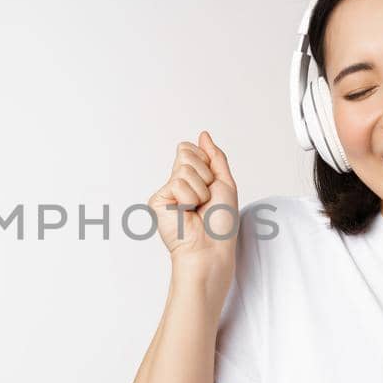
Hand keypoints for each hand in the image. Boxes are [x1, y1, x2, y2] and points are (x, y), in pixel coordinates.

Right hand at [149, 131, 238, 267]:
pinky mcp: (157, 200)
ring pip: (184, 169)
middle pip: (186, 154)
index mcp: (192, 177)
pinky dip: (189, 197)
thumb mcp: (225, 182)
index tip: (211, 185)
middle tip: (205, 198)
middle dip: (204, 175)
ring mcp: (166, 191)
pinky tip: (186, 212)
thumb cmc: (220, 223)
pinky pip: (177, 182)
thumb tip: (203, 135)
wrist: (211, 246)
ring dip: (199, 190)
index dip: (206, 163)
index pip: (191, 150)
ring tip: (197, 207)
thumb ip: (215, 156)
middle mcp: (177, 182)